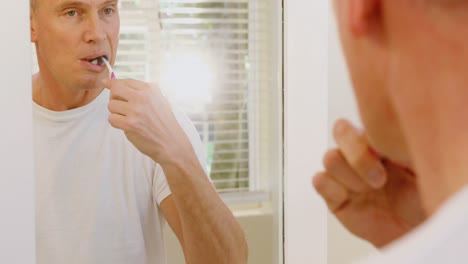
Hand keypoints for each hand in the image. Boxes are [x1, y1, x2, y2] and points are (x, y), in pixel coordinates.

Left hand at [104, 79, 191, 163]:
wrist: (172, 143)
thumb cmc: (165, 123)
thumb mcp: (160, 100)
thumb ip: (142, 92)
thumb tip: (116, 84)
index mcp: (150, 89)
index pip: (125, 81)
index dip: (113, 83)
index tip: (106, 83)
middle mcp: (143, 97)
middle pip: (115, 90)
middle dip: (113, 97)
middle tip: (120, 106)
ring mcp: (136, 110)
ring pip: (111, 105)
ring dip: (116, 113)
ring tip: (129, 118)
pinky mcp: (131, 124)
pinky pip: (112, 119)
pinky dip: (116, 123)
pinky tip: (126, 126)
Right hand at [313, 119, 425, 247]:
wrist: (416, 231)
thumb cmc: (424, 196)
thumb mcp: (424, 164)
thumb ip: (403, 144)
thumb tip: (381, 134)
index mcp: (379, 139)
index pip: (364, 117)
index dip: (372, 138)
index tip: (391, 158)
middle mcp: (358, 152)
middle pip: (340, 130)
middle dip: (359, 156)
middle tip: (379, 180)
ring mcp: (344, 174)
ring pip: (329, 158)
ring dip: (350, 177)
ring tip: (371, 191)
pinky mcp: (333, 195)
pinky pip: (319, 181)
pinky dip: (333, 189)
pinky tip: (353, 199)